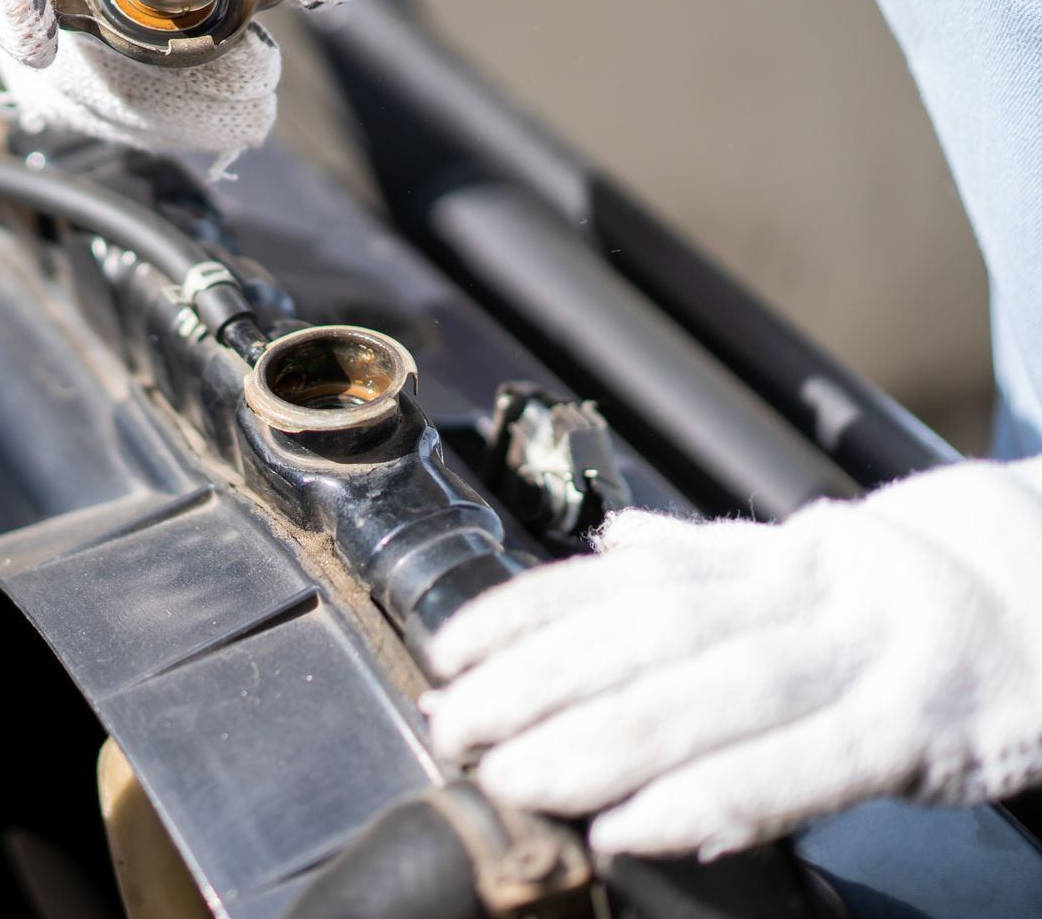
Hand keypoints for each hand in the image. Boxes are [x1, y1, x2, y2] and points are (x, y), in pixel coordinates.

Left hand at [421, 459, 1041, 858]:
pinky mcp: (922, 729)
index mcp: (767, 559)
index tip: (450, 650)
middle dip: (538, 682)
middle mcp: (801, 593)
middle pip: (650, 634)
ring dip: (600, 740)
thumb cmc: (917, 598)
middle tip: (455, 723)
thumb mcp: (812, 561)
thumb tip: (612, 545)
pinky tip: (637, 827)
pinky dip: (716, 797)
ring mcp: (861, 657)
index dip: (528, 614)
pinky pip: (807, 765)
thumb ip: (709, 558)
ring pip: (713, 693)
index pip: (626, 580)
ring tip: (514, 775)